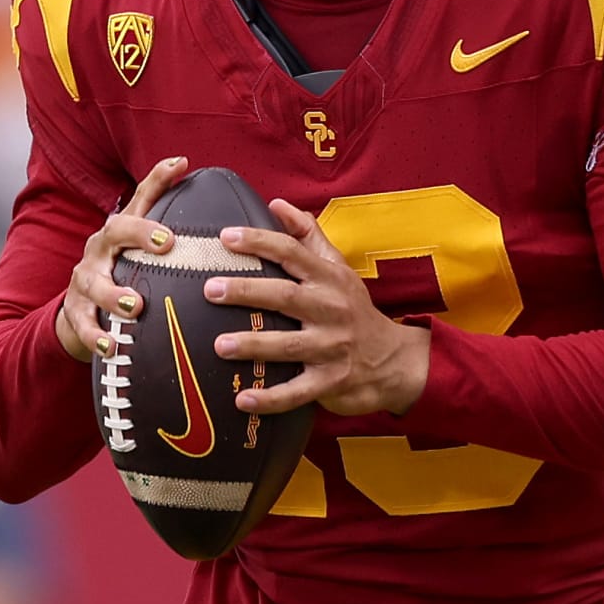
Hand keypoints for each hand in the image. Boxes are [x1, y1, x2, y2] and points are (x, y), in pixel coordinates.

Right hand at [55, 158, 189, 364]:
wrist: (79, 315)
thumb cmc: (121, 275)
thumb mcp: (140, 250)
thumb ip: (165, 222)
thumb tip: (191, 172)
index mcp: (120, 233)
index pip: (140, 199)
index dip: (158, 180)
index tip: (180, 167)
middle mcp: (100, 249)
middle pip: (114, 231)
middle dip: (140, 233)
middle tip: (166, 245)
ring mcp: (84, 280)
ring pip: (95, 282)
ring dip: (115, 295)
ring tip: (135, 307)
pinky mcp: (76, 312)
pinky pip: (83, 324)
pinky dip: (96, 336)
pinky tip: (111, 346)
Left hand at [205, 200, 430, 417]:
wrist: (393, 361)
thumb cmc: (353, 310)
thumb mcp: (337, 269)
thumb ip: (307, 236)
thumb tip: (277, 203)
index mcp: (328, 278)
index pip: (292, 253)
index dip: (259, 242)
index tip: (225, 237)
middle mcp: (331, 310)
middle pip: (285, 296)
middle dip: (246, 292)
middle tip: (210, 289)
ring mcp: (332, 347)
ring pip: (288, 345)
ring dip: (253, 345)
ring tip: (219, 345)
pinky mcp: (331, 382)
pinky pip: (297, 392)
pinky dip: (271, 398)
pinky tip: (243, 399)